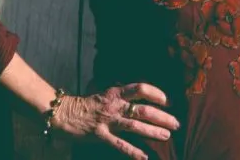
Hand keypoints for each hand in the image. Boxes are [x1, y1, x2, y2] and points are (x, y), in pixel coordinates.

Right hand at [56, 82, 179, 159]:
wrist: (63, 113)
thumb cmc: (87, 104)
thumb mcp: (106, 94)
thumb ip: (122, 96)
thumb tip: (141, 97)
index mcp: (115, 92)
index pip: (140, 88)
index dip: (156, 93)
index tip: (167, 100)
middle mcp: (114, 105)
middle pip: (142, 109)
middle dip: (162, 117)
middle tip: (176, 123)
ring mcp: (107, 121)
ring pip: (134, 126)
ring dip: (152, 131)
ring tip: (167, 136)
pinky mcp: (100, 135)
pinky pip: (119, 144)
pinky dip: (133, 151)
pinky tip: (144, 157)